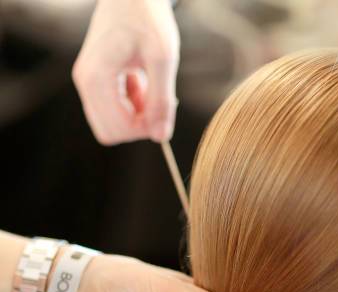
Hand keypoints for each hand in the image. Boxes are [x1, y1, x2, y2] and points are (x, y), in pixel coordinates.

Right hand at [72, 0, 179, 143]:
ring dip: (134, 116)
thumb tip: (160, 137)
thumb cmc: (147, 18)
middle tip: (157, 100)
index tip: (163, 110)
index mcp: (96, 77)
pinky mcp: (92, 81)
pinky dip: (129, 106)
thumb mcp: (163, 59)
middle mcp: (84, 83)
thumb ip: (162, 101)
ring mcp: (86, 83)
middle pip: (110, 133)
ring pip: (110, 125)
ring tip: (148, 86)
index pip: (117, 129)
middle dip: (137, 125)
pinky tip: (139, 82)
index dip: (144, 129)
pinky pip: (110, 112)